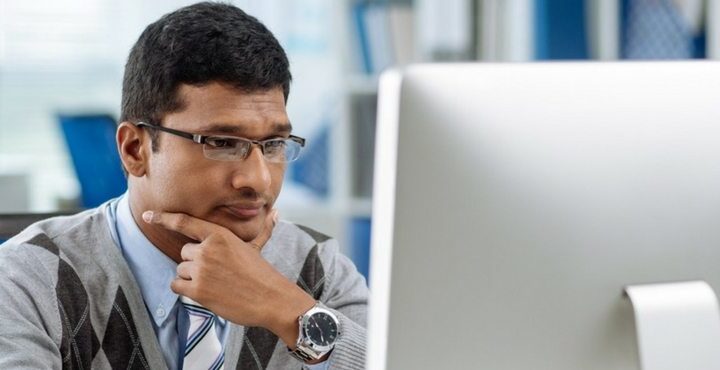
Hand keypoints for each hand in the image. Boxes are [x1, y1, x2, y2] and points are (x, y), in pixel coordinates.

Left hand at [142, 209, 315, 345]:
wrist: (270, 299)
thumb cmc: (263, 273)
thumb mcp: (257, 247)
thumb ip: (263, 229)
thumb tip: (277, 213)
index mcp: (220, 235)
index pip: (184, 223)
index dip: (164, 218)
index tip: (148, 215)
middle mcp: (207, 249)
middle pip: (184, 252)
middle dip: (196, 263)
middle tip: (217, 273)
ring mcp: (201, 270)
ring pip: (181, 270)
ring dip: (192, 277)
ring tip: (216, 283)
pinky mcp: (197, 290)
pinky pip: (177, 285)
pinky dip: (186, 289)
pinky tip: (205, 292)